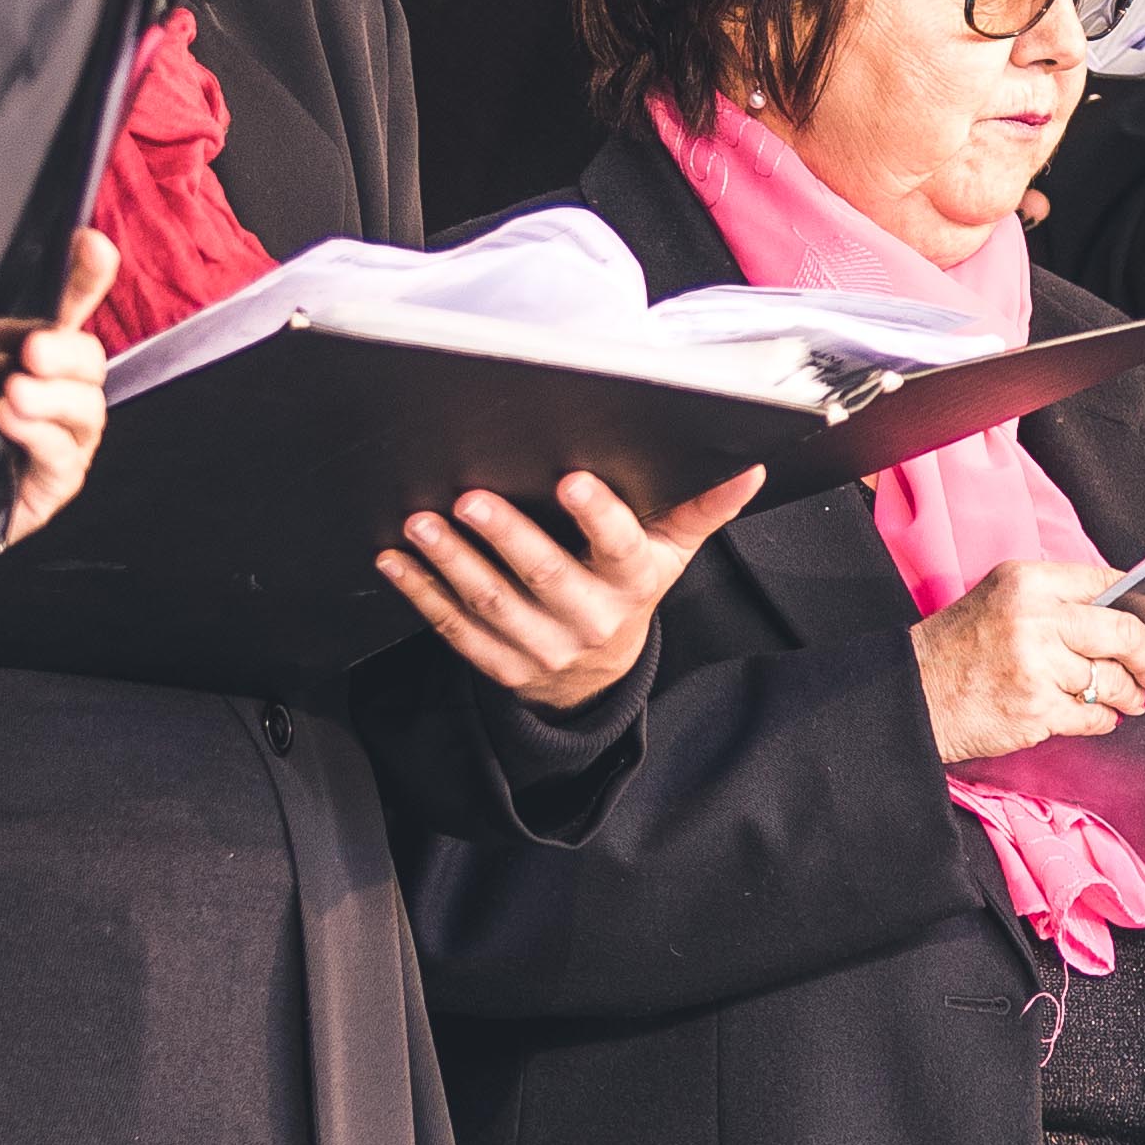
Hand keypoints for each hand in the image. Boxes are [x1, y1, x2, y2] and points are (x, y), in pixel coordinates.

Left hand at [0, 232, 120, 624]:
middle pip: (89, 359)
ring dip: (48, 394)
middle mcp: (64, 392)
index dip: (86, 275)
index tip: (87, 242)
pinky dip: (38, 433)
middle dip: (61, 348)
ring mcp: (68, 439)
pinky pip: (62, 453)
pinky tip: (7, 418)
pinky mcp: (57, 480)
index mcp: (40, 356)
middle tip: (27, 348)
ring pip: (86, 406)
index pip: (75, 306)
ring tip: (8, 390)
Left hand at [380, 466, 765, 708]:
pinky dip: (421, 594)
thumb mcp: (671, 554)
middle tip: (469, 499)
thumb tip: (747, 468)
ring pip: (493, 604)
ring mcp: (544, 647)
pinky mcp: (502, 665)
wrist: (598, 677)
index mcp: (634, 582)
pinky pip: (456, 630)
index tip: (569, 481)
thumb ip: (701, 510)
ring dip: (452, 562)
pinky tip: (396, 562)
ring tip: (420, 524)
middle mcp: (592, 619)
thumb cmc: (631, 590)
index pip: (619, 546)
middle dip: (506, 536)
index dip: (596, 515)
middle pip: (546, 576)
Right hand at [912, 560, 1144, 763]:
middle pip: (1124, 632)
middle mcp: (1035, 618)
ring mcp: (1038, 666)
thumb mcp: (1000, 600)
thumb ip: (1056, 602)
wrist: (912, 695)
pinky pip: (1093, 716)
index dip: (1140, 608)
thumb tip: (1122, 617)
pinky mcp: (1037, 709)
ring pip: (1111, 680)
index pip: (1107, 583)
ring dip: (1129, 694)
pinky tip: (1102, 718)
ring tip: (1132, 700)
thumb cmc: (956, 649)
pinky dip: (1104, 720)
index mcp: (1028, 582)